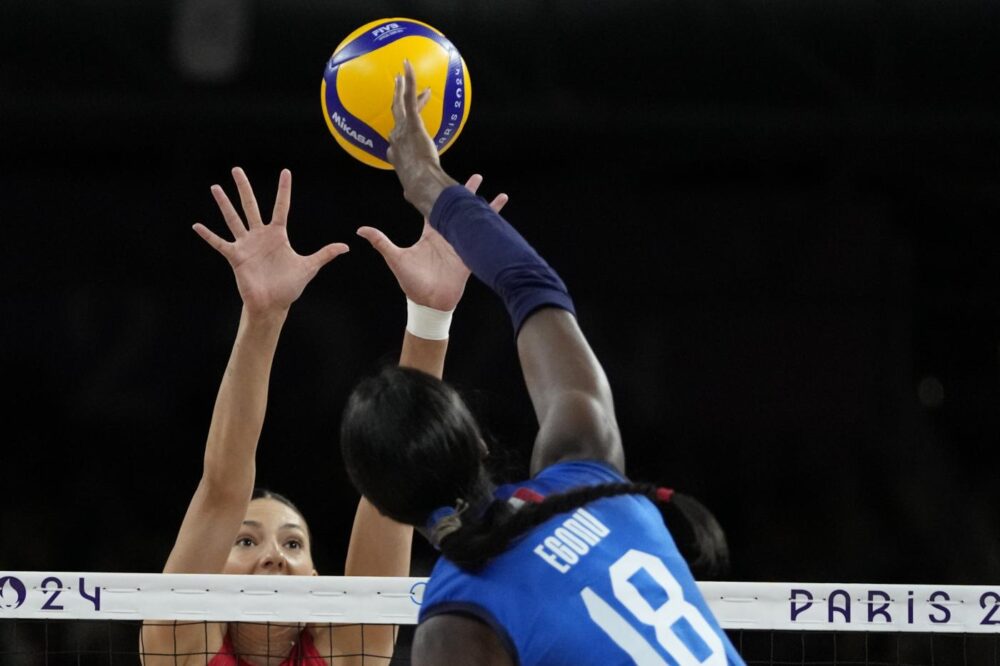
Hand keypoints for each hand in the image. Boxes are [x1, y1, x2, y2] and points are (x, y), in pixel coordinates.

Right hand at [193, 167, 348, 315]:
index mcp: (278, 235)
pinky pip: (220, 243)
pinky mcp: (236, 257)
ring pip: (233, 219)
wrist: (273, 304)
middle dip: (245, 188)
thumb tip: (346, 247)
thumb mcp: (309, 267)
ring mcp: (247, 245)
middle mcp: (260, 236)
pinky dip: (208, 235)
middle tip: (237, 169)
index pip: (282, 207)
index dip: (284, 190)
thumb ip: (325, 254)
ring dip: (224, 204)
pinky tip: (196, 225)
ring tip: (215, 188)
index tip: (285, 171)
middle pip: (251, 206)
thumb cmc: (289, 286)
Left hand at [356, 174, 508, 311]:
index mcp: (430, 233)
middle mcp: (447, 235)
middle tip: (477, 177)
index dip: (439, 193)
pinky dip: (493, 227)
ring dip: (485, 208)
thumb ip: (381, 242)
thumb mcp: (395, 258)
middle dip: (467, 193)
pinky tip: (502, 220)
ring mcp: (461, 244)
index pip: (436, 207)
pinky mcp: (471, 255)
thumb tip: (360, 229)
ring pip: (474, 221)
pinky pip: (484, 239)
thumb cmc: (411, 282)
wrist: (429, 302)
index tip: (443, 178)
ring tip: (499, 194)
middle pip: (458, 209)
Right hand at [387, 60, 458, 217]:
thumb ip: (415, 192)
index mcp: (396, 157)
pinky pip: (408, 97)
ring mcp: (402, 131)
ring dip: (400, 87)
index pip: (396, 140)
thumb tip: (416, 200)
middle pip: (395, 117)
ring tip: (401, 74)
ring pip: (399, 103)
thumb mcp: (416, 192)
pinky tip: (407, 66)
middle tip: (396, 90)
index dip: (399, 133)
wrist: (421, 185)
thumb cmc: (421, 193)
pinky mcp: (412, 123)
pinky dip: (408, 80)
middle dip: (395, 102)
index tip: (406, 128)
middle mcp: (395, 141)